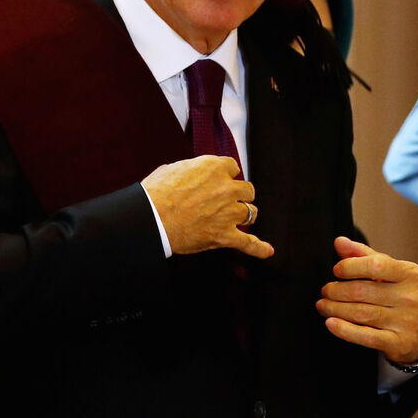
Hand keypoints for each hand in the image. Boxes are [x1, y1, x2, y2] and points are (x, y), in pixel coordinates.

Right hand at [141, 155, 273, 258]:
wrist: (150, 218)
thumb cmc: (156, 193)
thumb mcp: (173, 169)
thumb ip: (191, 170)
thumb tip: (192, 174)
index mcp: (213, 168)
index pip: (232, 167)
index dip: (227, 176)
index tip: (222, 180)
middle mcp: (226, 188)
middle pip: (246, 189)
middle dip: (238, 194)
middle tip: (228, 200)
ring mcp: (228, 212)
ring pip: (251, 211)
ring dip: (245, 215)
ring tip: (240, 218)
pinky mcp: (224, 235)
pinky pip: (248, 243)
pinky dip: (258, 248)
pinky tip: (267, 250)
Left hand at [316, 237, 417, 363]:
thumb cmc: (402, 296)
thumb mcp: (390, 273)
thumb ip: (364, 255)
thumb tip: (339, 242)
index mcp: (409, 274)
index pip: (375, 265)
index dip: (350, 266)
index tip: (336, 271)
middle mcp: (410, 297)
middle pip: (362, 291)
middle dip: (336, 290)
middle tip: (325, 291)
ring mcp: (405, 321)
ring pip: (361, 313)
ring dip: (334, 309)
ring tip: (323, 305)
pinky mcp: (398, 343)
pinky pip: (366, 336)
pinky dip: (345, 330)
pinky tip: (330, 323)